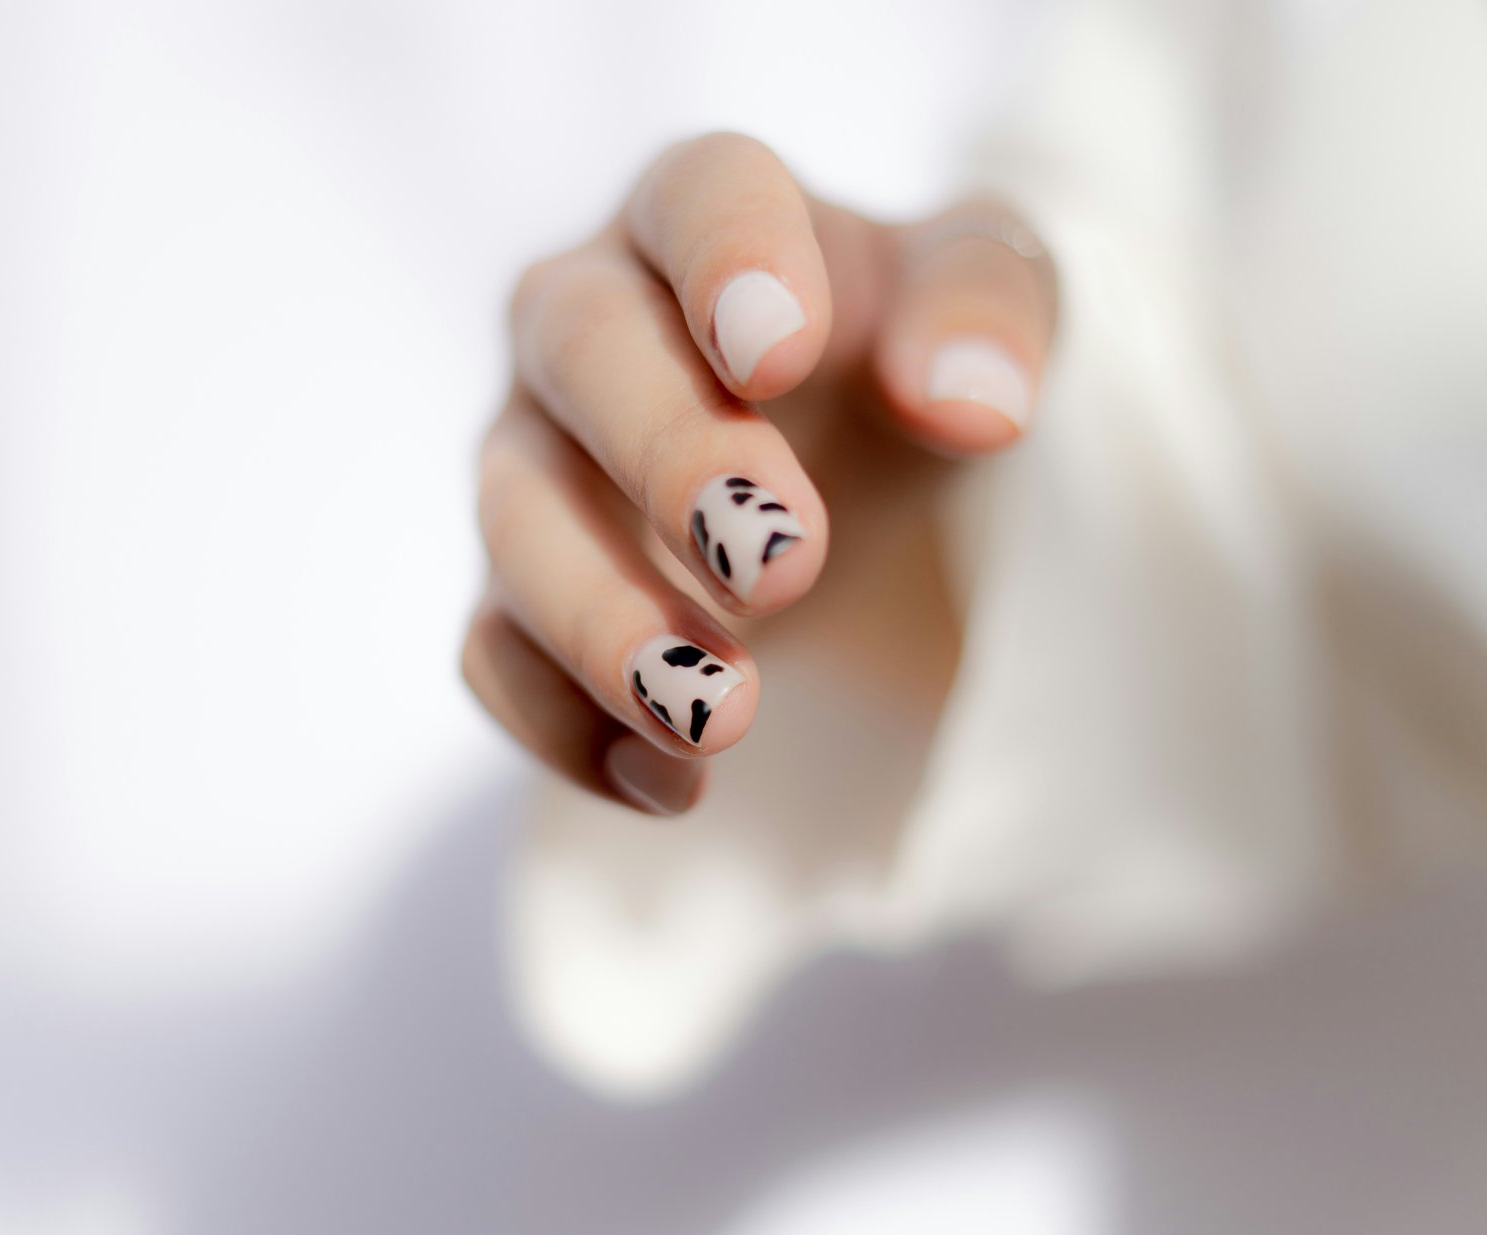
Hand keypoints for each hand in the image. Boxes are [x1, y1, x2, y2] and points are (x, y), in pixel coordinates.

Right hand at [463, 133, 1056, 814]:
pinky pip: (494, 656)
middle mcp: (588, 315)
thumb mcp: (992, 300)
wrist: (847, 455)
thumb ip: (989, 313)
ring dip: (606, 622)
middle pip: (583, 352)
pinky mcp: (517, 589)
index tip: (783, 354)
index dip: (730, 266)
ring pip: (516, 519)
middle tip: (782, 564)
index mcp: (706, 210)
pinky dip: (564, 728)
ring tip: (719, 714)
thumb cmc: (909, 347)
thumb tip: (970, 399)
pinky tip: (671, 788)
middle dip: (671, 459)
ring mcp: (534, 456)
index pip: (698, 194)